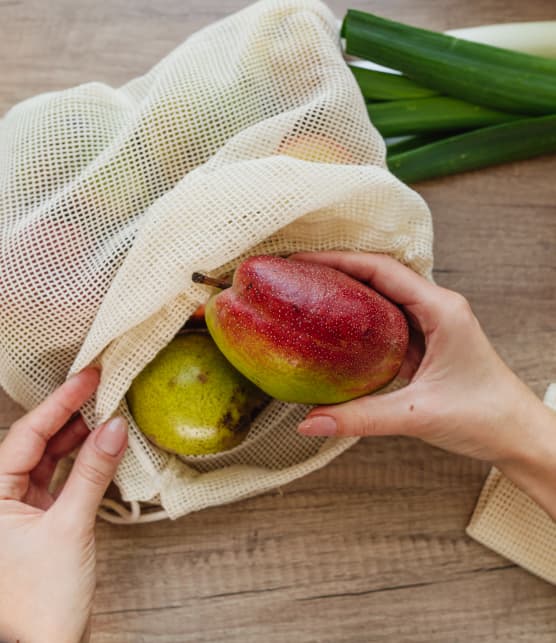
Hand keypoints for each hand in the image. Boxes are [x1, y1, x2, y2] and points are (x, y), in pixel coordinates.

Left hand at [0, 368, 127, 642]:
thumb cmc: (41, 602)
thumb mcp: (70, 527)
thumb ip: (92, 473)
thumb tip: (114, 428)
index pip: (26, 435)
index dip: (59, 402)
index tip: (87, 377)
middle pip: (35, 441)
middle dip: (68, 415)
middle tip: (100, 388)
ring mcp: (18, 508)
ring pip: (47, 458)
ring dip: (77, 437)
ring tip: (105, 413)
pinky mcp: (39, 519)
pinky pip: (59, 478)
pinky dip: (80, 462)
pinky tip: (100, 447)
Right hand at [294, 252, 555, 518]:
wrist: (517, 435)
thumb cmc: (485, 417)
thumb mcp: (418, 416)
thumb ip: (361, 418)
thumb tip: (310, 422)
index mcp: (441, 309)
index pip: (382, 270)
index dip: (339, 260)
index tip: (303, 260)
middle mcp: (437, 308)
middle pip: (379, 275)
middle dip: (337, 269)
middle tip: (297, 274)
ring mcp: (432, 323)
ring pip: (382, 296)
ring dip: (347, 291)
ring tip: (309, 292)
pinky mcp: (426, 342)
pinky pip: (386, 321)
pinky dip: (358, 319)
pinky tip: (334, 328)